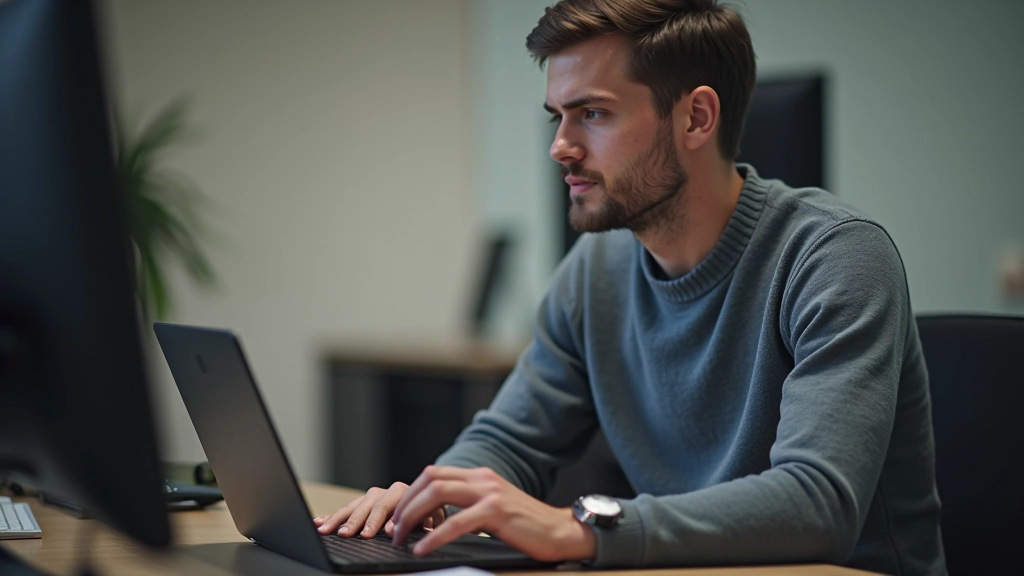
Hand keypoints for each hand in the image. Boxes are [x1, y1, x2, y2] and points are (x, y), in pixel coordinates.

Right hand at [313, 482, 444, 538]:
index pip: (391, 504)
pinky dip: (331, 516)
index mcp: (404, 492)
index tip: (383, 532)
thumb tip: (414, 529)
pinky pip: (345, 509)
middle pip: (369, 505)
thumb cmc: (430, 512)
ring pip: (353, 506)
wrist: (428, 498)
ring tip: (327, 530)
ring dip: (339, 519)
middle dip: (358, 521)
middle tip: (349, 534)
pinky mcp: (362, 504)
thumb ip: (426, 522)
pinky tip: (319, 522)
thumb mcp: (434, 517)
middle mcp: (385, 492)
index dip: (385, 520)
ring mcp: (372, 497)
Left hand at [390, 465, 596, 561]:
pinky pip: (456, 522)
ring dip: (413, 517)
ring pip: (437, 494)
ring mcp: (490, 492)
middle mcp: (483, 478)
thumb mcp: (493, 509)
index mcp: (480, 476)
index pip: (433, 474)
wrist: (561, 532)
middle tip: (395, 530)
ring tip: (403, 539)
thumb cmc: (526, 526)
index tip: (399, 517)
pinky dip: (434, 536)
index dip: (410, 494)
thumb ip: (468, 506)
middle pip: (430, 479)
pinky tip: (423, 549)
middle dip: (405, 504)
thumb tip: (434, 520)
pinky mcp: (497, 511)